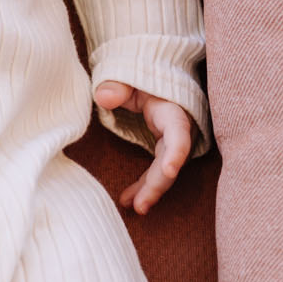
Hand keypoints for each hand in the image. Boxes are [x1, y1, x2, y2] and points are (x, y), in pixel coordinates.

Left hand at [94, 80, 192, 214]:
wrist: (152, 74)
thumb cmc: (142, 75)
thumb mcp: (130, 74)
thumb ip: (118, 85)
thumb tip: (104, 97)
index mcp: (172, 110)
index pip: (178, 133)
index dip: (176, 152)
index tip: (170, 170)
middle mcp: (177, 129)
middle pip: (171, 160)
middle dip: (157, 184)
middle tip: (140, 206)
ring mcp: (172, 140)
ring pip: (164, 170)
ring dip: (149, 190)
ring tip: (133, 207)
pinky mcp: (163, 147)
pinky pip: (156, 169)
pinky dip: (144, 184)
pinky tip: (128, 200)